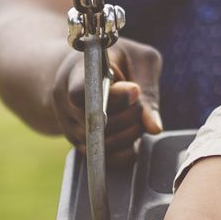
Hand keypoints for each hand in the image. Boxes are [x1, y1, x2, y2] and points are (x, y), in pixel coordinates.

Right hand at [50, 37, 164, 158]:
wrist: (84, 70)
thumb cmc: (117, 59)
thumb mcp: (137, 58)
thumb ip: (148, 88)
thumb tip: (154, 127)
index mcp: (76, 73)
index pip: (81, 93)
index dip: (111, 98)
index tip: (134, 89)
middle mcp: (66, 103)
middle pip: (99, 124)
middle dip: (132, 115)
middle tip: (140, 100)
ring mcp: (70, 128)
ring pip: (103, 145)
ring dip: (131, 134)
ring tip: (137, 115)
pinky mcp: (79, 145)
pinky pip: (104, 161)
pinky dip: (125, 153)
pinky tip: (133, 138)